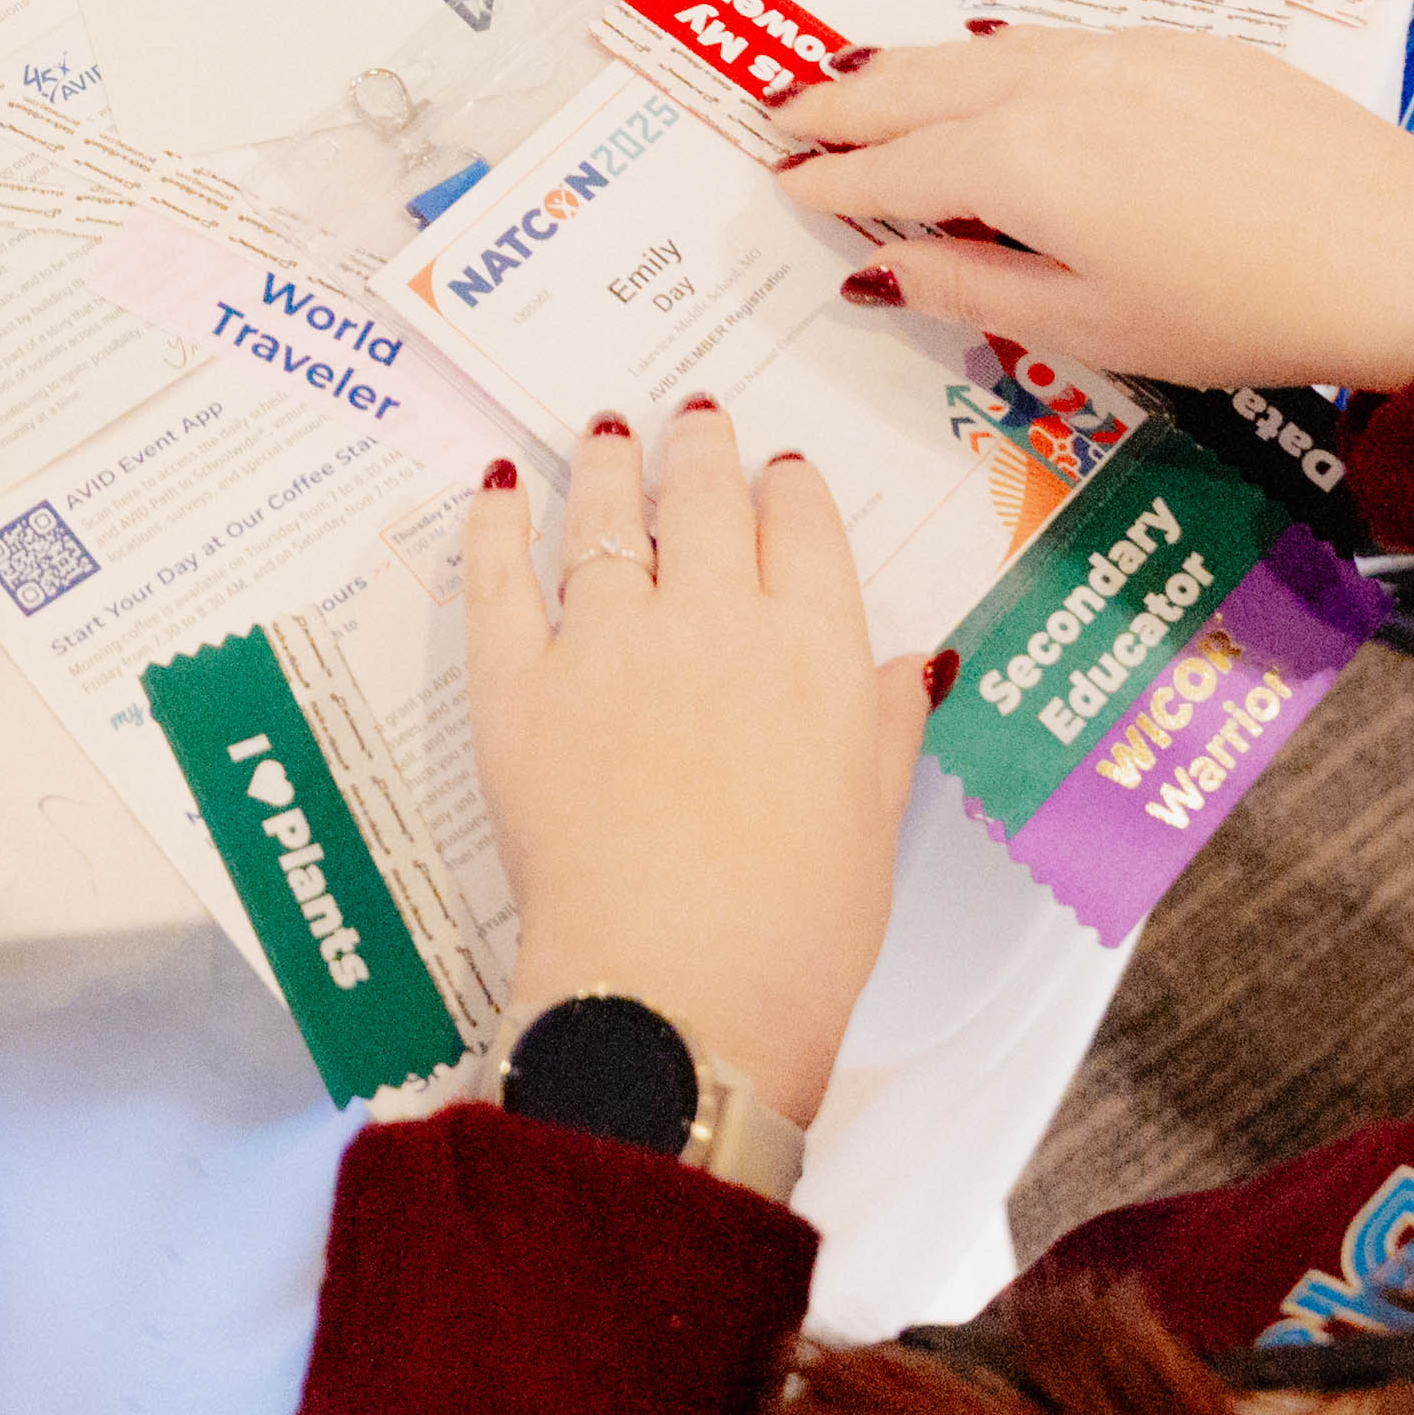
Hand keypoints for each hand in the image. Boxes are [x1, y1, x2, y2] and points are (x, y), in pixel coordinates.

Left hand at [466, 399, 916, 1133]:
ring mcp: (609, 646)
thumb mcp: (874, 826)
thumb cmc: (794, 934)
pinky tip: (501, 489)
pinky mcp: (518, 686)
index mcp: (817, 652)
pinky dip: (498, 524)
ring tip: (608, 432)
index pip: (804, 525)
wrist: (678, 993)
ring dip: (612, 465)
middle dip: (702, 448)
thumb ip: (886, 730)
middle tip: (693, 421)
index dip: (789, 487)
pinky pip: (500, 578)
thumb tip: (914, 667)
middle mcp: (717, 622)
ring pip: (609, 517)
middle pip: (708, 496)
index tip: (779, 472)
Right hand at [779, 29, 1413, 393]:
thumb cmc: (1237, 311)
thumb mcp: (1087, 327)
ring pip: (984, 50)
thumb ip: (968, 287)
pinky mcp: (1181, 41)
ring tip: (862, 80)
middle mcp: (1053, 82)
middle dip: (844, 98)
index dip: (828, 176)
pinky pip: (1056, 38)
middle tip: (784, 107)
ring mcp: (1121, 49)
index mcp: (1017, 160)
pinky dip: (996, 55)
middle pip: (917, 82)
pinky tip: (990, 68)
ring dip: (912, 67)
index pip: (888, 162)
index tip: (782, 179)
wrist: (1392, 251)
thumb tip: (877, 267)